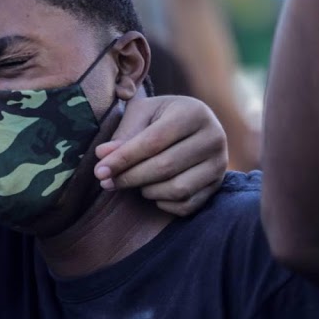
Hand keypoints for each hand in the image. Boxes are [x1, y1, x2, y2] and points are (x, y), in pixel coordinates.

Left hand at [95, 95, 226, 215]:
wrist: (191, 127)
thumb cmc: (159, 117)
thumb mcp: (141, 114)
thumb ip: (123, 134)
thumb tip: (102, 156)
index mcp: (193, 112)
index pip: (153, 141)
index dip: (123, 158)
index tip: (99, 171)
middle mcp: (214, 137)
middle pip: (165, 166)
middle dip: (130, 177)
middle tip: (106, 182)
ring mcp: (220, 163)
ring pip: (177, 189)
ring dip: (147, 191)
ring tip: (134, 182)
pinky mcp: (218, 185)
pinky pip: (187, 205)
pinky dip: (163, 203)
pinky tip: (153, 191)